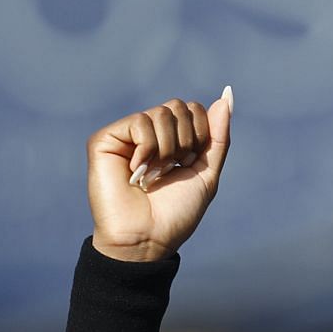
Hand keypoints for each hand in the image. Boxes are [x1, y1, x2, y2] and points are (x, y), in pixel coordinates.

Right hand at [85, 88, 233, 262]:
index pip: (195, 110)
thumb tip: (227, 94)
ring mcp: (126, 136)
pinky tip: (136, 171)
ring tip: (153, 175)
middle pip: (179, 107)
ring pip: (161, 113)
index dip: (201, 135)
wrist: (148, 238)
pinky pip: (140, 122)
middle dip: (186, 142)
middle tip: (170, 170)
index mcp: (172, 140)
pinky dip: (147, 149)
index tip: (189, 164)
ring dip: (167, 150)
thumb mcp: (206, 173)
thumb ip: (218, 136)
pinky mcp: (105, 140)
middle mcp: (148, 135)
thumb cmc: (176, 212)